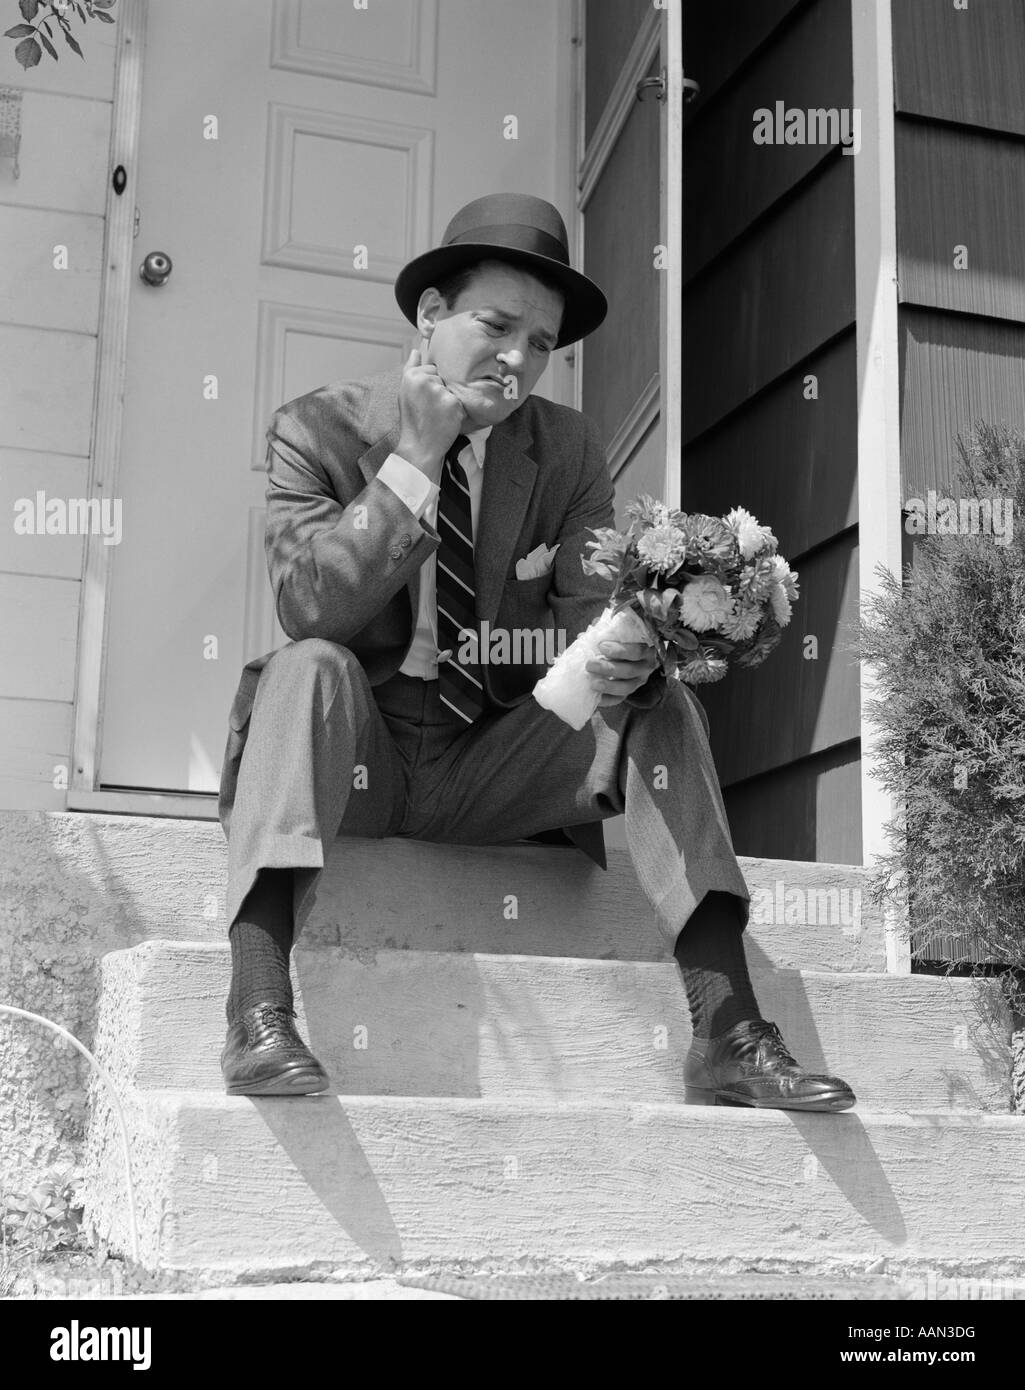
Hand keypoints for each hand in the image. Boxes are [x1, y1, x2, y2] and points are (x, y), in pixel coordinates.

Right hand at [396, 345, 466, 479]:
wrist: (419, 446)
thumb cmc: (413, 418)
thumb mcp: (405, 391)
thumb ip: (411, 368)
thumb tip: (417, 349)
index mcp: (411, 375)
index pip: (432, 368)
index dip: (430, 384)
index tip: (422, 400)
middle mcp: (424, 380)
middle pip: (443, 376)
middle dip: (439, 391)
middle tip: (429, 408)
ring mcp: (439, 391)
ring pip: (452, 388)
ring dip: (447, 400)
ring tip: (436, 414)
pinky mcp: (452, 403)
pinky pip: (460, 399)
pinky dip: (456, 410)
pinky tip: (445, 419)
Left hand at [585, 640, 659, 707]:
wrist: (627, 656)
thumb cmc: (622, 642)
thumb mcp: (617, 635)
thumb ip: (604, 633)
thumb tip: (583, 636)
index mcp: (645, 650)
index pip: (637, 651)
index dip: (619, 650)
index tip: (601, 646)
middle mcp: (645, 667)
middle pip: (630, 670)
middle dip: (608, 668)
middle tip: (590, 664)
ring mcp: (638, 681)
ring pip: (627, 687)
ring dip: (609, 685)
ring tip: (593, 683)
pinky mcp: (629, 693)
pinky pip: (619, 699)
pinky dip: (607, 699)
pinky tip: (596, 697)